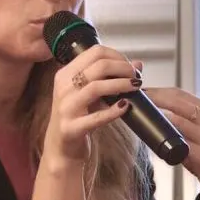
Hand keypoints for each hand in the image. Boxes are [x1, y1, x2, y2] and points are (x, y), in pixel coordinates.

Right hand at [32, 44, 142, 199]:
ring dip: (120, 84)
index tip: (129, 65)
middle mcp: (63, 88)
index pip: (94, 52)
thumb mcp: (88, 93)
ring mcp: (65, 108)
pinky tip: (126, 107)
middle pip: (98, 66)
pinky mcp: (71, 128)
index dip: (117, 55)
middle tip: (136, 76)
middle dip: (122, 68)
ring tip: (136, 87)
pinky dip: (113, 111)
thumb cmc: (78, 116)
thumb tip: (138, 64)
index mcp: (65, 74)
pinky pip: (95, 117)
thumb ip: (109, 77)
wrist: (61, 147)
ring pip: (95, 87)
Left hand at [141, 89, 199, 199]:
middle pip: (176, 102)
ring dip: (156, 117)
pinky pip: (180, 143)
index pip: (179, 93)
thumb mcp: (199, 132)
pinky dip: (165, 138)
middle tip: (134, 100)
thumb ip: (182, 119)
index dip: (156, 91)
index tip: (139, 92)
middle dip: (153, 99)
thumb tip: (152, 110)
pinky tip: (154, 137)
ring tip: (139, 116)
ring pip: (177, 120)